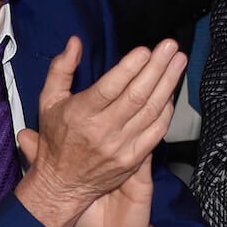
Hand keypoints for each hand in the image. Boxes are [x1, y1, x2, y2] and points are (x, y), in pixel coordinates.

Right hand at [15, 37, 185, 226]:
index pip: (110, 87)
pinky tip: (171, 92)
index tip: (146, 50)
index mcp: (81, 114)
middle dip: (157, 68)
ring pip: (151, 111)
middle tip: (170, 47)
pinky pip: (157, 131)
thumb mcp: (48, 100)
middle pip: (137, 96)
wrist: (62, 184)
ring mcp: (121, 147)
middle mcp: (103, 131)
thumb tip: (76, 43)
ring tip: (179, 62)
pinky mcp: (134, 159)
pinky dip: (167, 111)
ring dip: (168, 84)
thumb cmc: (56, 139)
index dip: (130, 67)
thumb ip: (61, 69)